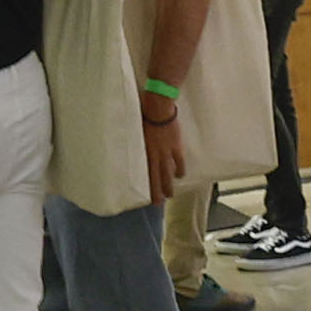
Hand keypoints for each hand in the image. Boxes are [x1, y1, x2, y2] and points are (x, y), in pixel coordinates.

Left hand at [139, 90, 182, 204]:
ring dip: (169, 185)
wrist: (158, 107)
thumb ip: (136, 141)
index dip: (146, 185)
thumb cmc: (144, 115)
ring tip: (170, 195)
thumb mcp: (137, 131)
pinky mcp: (176, 146)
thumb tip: (130, 146)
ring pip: (167, 173)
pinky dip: (179, 169)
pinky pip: (179, 161)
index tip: (145, 195)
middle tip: (158, 203)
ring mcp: (166, 151)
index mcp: (144, 151)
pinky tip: (180, 176)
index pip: (145, 173)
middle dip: (157, 191)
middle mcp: (155, 154)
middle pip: (156, 177)